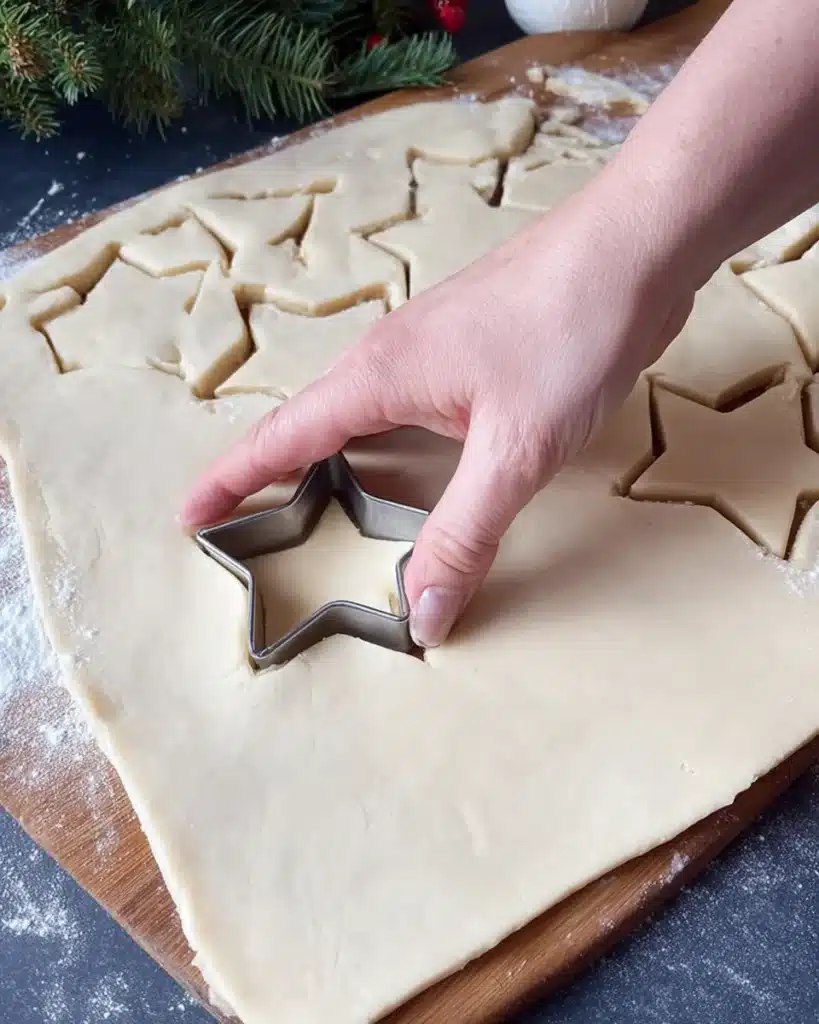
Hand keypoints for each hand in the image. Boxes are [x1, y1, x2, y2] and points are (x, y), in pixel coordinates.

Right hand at [182, 168, 696, 647]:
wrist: (634, 246)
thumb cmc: (570, 333)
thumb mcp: (515, 452)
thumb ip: (464, 536)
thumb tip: (423, 617)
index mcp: (378, 376)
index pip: (282, 438)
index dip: (231, 479)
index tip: (189, 515)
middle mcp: (388, 355)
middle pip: (310, 424)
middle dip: (271, 474)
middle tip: (245, 525)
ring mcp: (428, 345)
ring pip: (359, 413)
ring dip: (331, 459)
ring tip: (317, 507)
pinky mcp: (465, 346)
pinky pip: (401, 403)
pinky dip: (384, 442)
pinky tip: (407, 462)